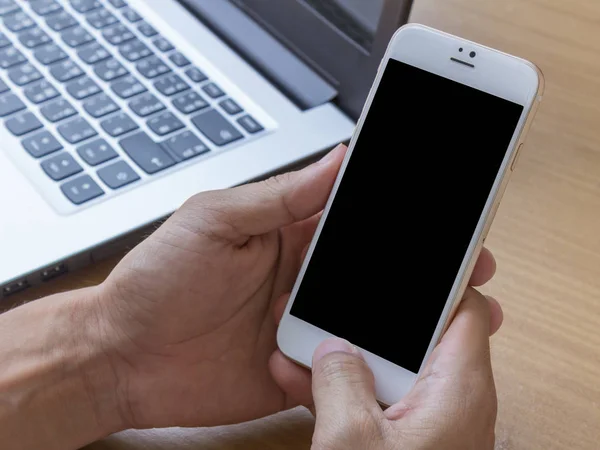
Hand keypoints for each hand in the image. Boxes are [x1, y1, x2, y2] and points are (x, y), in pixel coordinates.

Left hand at [94, 144, 347, 429]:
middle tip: (345, 284)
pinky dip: (333, 369)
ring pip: (355, 324)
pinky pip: (334, 372)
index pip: (343, 217)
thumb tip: (335, 159)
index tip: (390, 214)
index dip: (367, 216)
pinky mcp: (295, 372)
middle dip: (370, 278)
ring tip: (321, 324)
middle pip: (357, 274)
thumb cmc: (155, 282)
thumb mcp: (214, 221)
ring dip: (353, 325)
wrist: (122, 357)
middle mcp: (298, 281)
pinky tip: (297, 359)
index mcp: (284, 236)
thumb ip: (279, 195)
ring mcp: (298, 327)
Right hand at [273, 284, 501, 448]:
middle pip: (416, 334)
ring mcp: (426, 419)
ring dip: (346, 354)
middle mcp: (451, 399)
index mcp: (457, 387)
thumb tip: (331, 348)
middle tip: (336, 295)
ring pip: (388, 366)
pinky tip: (302, 376)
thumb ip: (339, 380)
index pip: (464, 309)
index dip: (439, 278)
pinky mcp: (405, 436)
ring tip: (303, 336)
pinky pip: (376, 396)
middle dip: (369, 318)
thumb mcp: (351, 440)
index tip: (410, 257)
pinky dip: (345, 387)